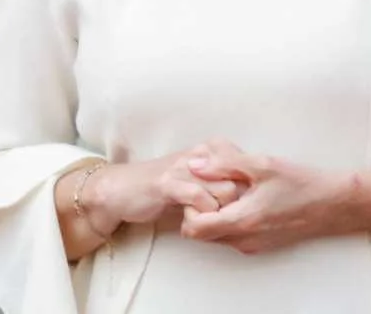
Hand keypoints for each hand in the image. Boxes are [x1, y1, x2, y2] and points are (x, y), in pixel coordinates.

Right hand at [85, 148, 244, 234]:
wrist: (120, 190)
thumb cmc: (161, 188)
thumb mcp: (194, 179)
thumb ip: (219, 182)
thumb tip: (250, 196)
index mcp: (206, 151)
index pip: (245, 168)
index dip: (245, 193)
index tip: (233, 208)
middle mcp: (198, 155)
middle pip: (240, 182)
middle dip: (235, 206)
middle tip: (219, 219)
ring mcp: (183, 168)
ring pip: (225, 191)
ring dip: (219, 213)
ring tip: (204, 220)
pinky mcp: (168, 183)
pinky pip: (200, 199)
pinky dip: (202, 215)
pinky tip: (190, 220)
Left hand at [178, 143, 350, 253]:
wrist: (334, 204)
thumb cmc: (301, 183)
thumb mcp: (262, 164)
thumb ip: (224, 164)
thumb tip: (194, 164)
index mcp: (243, 221)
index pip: (194, 229)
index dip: (188, 207)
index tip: (200, 187)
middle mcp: (245, 240)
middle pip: (200, 234)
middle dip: (197, 210)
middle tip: (210, 186)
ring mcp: (253, 245)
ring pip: (214, 236)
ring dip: (212, 215)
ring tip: (227, 189)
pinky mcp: (260, 244)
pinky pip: (231, 236)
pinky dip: (227, 219)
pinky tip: (241, 198)